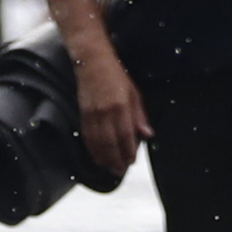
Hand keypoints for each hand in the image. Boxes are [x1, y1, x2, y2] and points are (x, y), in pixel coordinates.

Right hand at [70, 41, 147, 184]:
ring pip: (98, 143)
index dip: (129, 152)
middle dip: (116, 160)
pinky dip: (92, 150)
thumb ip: (140, 115)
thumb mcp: (134, 92)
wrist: (92, 60)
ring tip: (110, 169)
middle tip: (120, 171)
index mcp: (121, 106)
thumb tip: (148, 135)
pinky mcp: (83, 113)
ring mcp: (92, 114)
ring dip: (104, 158)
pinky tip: (97, 157)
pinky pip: (88, 136)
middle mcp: (105, 113)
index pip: (126, 136)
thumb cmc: (116, 74)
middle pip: (110, 143)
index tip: (132, 162)